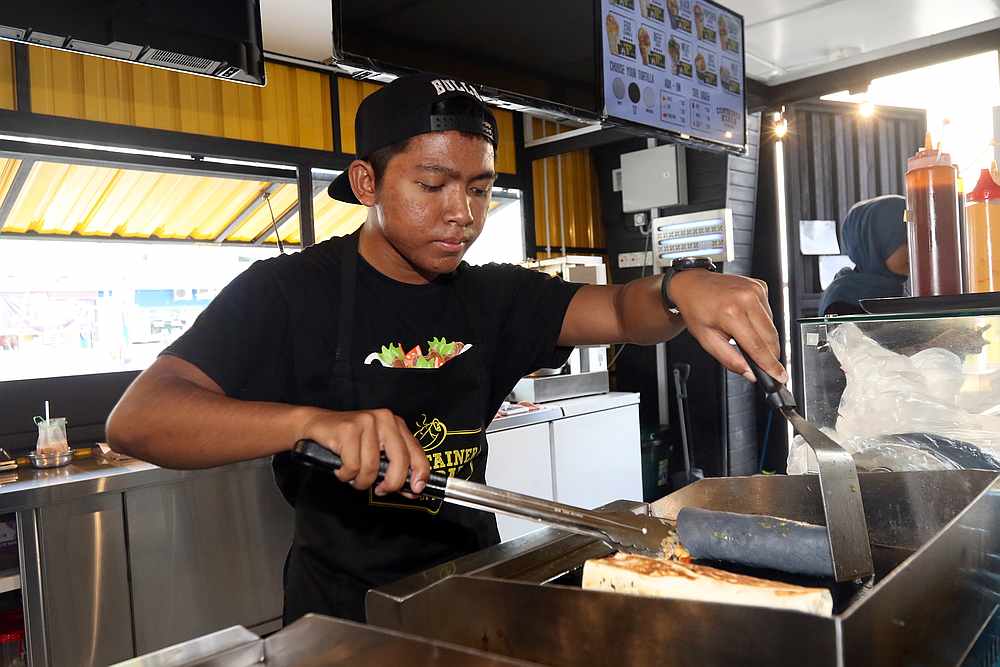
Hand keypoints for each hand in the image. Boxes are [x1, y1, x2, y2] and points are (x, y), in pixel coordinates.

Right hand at [298, 408, 429, 496]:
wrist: (316, 425)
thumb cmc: (348, 442)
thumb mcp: (376, 452)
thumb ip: (394, 467)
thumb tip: (413, 489)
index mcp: (396, 425)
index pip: (416, 452)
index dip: (420, 474)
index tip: (416, 490)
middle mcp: (385, 420)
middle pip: (399, 461)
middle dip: (391, 483)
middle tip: (380, 490)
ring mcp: (367, 422)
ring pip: (372, 467)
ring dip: (360, 481)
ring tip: (353, 474)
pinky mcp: (348, 429)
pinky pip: (353, 466)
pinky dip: (345, 474)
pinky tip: (341, 467)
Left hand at [669, 270, 786, 383]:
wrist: (693, 284)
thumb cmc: (696, 309)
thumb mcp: (706, 339)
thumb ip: (730, 359)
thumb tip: (750, 373)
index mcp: (731, 312)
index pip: (757, 347)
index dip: (770, 365)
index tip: (779, 376)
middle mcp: (746, 299)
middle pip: (770, 338)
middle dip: (770, 355)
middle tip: (762, 363)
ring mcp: (755, 290)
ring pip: (772, 326)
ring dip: (764, 337)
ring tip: (743, 333)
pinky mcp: (761, 286)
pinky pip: (769, 313)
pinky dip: (762, 322)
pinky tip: (746, 319)